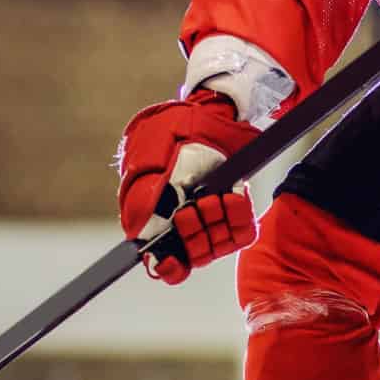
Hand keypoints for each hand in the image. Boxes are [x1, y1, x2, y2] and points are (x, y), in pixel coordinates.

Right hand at [115, 89, 261, 283]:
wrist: (209, 111)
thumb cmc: (172, 132)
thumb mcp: (148, 159)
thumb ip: (139, 197)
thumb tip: (136, 232)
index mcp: (160, 218)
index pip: (165, 263)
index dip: (169, 268)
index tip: (171, 262)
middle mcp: (187, 224)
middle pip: (195, 256)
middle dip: (194, 235)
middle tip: (192, 209)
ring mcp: (214, 218)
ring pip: (219, 246)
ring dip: (216, 223)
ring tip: (213, 197)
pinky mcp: (236, 210)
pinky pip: (243, 231)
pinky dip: (239, 216)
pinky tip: (234, 196)